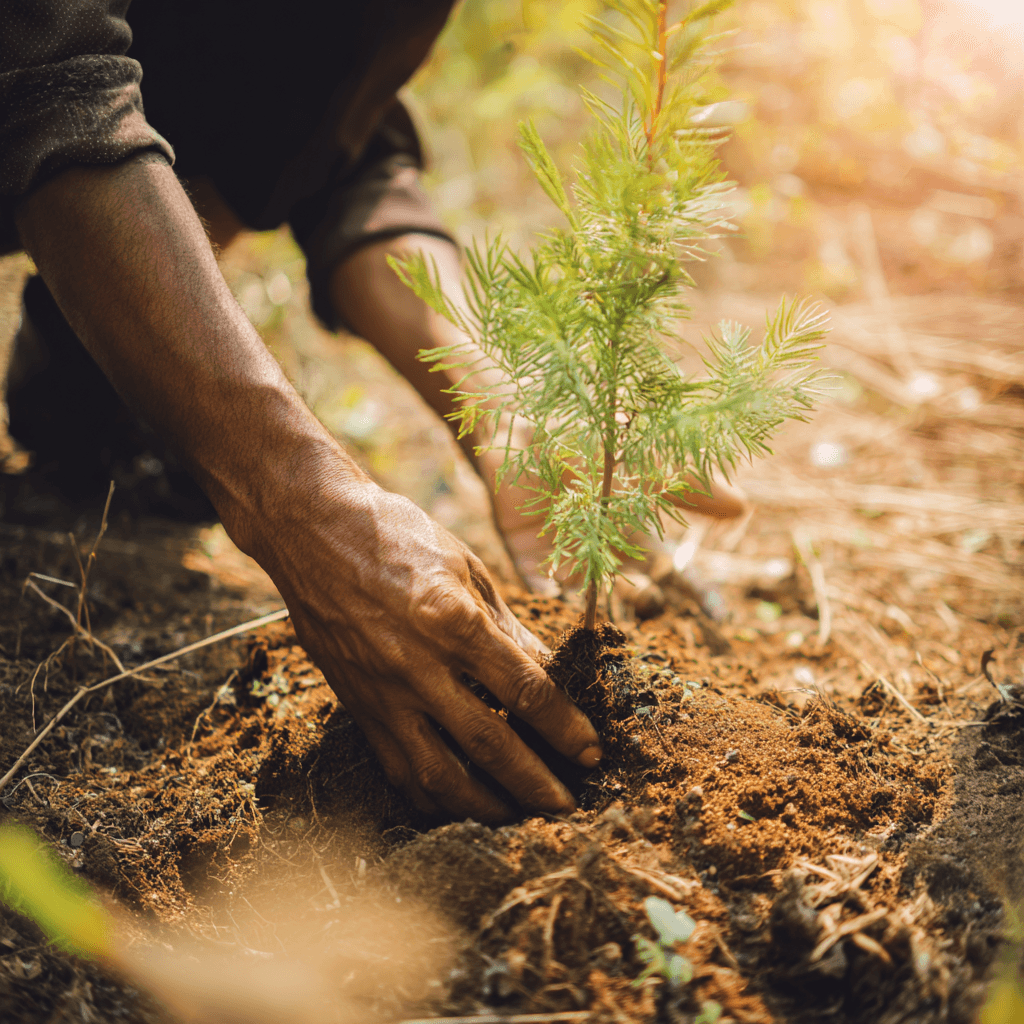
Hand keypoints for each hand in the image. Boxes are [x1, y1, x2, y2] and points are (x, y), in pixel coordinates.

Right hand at [253, 470, 601, 822]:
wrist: (311, 531)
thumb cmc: (398, 536)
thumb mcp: (467, 569)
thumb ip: (507, 628)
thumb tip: (548, 673)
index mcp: (453, 621)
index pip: (525, 690)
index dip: (565, 728)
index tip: (591, 752)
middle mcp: (418, 665)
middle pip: (489, 744)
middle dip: (536, 783)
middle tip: (567, 807)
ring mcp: (383, 692)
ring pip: (439, 773)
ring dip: (485, 805)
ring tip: (518, 815)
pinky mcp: (357, 706)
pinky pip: (397, 768)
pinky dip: (432, 796)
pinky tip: (458, 803)